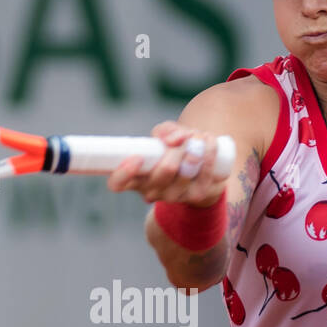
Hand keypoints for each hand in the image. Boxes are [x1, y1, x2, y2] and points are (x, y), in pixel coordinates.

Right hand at [106, 121, 227, 206]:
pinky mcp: (196, 195)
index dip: (123, 173)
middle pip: (163, 171)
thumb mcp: (165, 136)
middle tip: (182, 138)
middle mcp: (151, 191)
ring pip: (185, 171)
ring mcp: (173, 196)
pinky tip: (209, 142)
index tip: (137, 158)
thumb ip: (165, 131)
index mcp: (135, 177)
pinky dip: (209, 152)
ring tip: (198, 137)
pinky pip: (204, 172)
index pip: (117, 184)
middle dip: (176, 148)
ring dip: (195, 146)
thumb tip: (173, 139)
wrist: (201, 169)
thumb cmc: (175, 149)